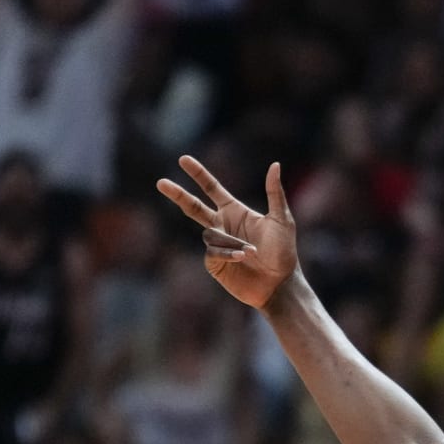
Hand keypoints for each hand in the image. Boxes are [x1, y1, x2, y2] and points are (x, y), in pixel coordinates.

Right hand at [157, 155, 298, 308]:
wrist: (280, 283)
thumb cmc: (284, 251)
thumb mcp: (281, 219)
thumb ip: (274, 193)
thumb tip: (275, 165)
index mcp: (235, 211)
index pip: (212, 188)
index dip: (198, 174)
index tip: (183, 159)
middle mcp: (222, 225)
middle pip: (193, 207)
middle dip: (178, 195)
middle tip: (160, 182)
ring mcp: (216, 244)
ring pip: (211, 234)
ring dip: (231, 241)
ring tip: (252, 251)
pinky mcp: (214, 263)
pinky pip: (213, 252)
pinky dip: (228, 252)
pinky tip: (243, 257)